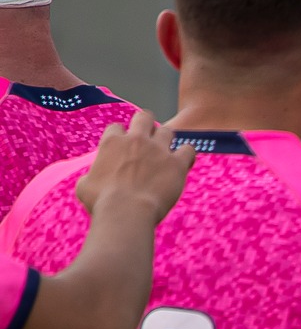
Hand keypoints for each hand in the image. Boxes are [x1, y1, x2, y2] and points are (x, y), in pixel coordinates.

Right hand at [74, 111, 193, 225]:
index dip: (121, 136)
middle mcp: (136, 140)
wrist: (126, 211)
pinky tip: (182, 164)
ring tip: (164, 154)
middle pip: (144, 117)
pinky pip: (188, 150)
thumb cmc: (101, 201)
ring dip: (167, 140)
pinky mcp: (177, 163)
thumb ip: (92, 174)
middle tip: (148, 138)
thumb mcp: (84, 185)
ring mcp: (158, 150)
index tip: (123, 148)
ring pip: (168, 131)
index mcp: (112, 142)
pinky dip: (186, 155)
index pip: (117, 127)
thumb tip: (92, 177)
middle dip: (146, 124)